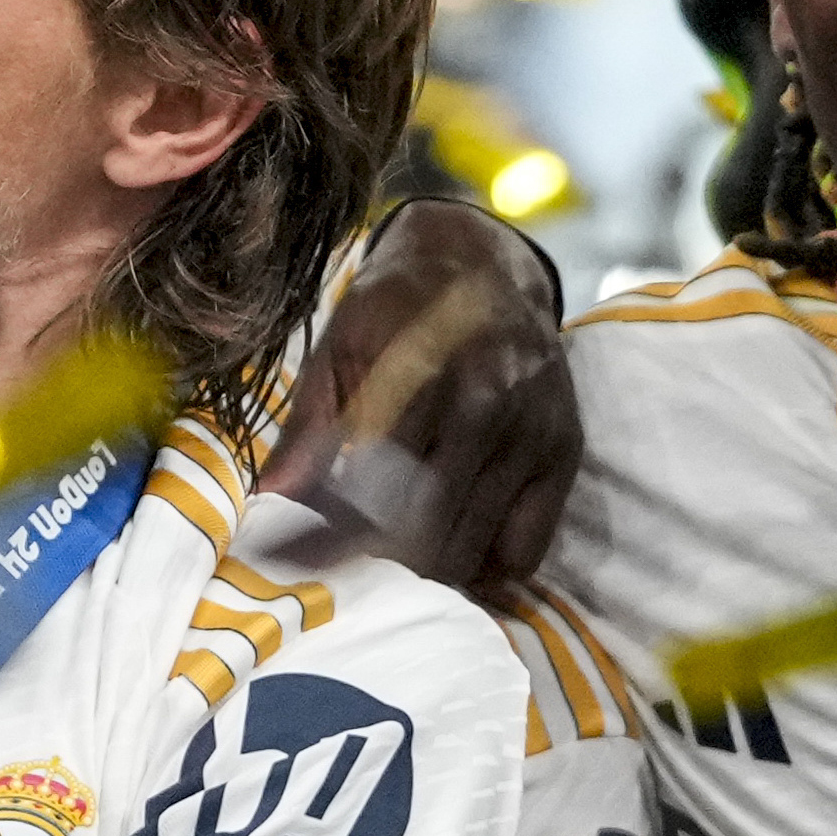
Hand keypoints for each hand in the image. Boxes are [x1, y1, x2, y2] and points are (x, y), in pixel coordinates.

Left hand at [263, 197, 580, 588]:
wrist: (483, 263)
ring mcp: (536, 435)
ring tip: (384, 562)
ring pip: (474, 550)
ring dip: (424, 572)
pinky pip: (526, 551)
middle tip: (333, 568)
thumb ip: (309, 424)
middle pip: (427, 532)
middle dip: (372, 564)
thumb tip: (270, 498)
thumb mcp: (339, 346)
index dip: (325, 536)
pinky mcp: (566, 456)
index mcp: (428, 375)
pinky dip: (484, 567)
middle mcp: (492, 407)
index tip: (283, 562)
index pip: (372, 487)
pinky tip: (447, 547)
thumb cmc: (395, 308)